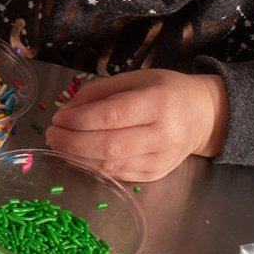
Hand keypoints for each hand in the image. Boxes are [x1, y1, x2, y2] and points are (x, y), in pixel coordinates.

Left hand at [45, 69, 227, 181]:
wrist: (202, 116)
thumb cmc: (164, 91)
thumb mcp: (133, 78)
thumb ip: (98, 92)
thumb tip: (67, 110)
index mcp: (157, 103)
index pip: (111, 116)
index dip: (79, 120)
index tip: (57, 118)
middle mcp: (162, 135)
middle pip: (109, 146)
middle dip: (72, 142)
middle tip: (50, 134)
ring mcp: (161, 160)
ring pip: (111, 165)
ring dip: (77, 157)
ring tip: (58, 144)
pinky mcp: (156, 175)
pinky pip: (118, 174)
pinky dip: (93, 166)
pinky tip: (78, 156)